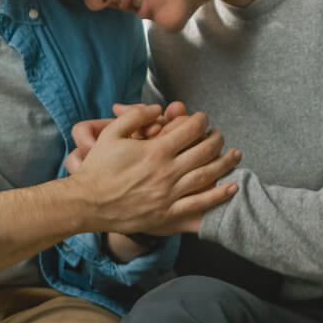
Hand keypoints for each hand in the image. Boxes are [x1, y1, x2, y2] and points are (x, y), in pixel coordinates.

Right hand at [67, 104, 240, 234]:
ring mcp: (168, 194)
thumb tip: (158, 109)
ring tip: (236, 155)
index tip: (202, 119)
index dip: (200, 121)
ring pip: (206, 176)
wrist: (86, 204)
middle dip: (216, 139)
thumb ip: (136, 116)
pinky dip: (217, 196)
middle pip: (204, 151)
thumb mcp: (112, 134)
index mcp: (156, 151)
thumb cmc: (98, 168)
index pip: (190, 130)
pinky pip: (198, 204)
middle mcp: (166, 172)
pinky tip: (231, 188)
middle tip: (219, 135)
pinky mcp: (166, 213)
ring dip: (224, 164)